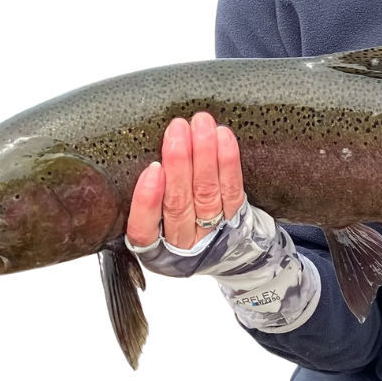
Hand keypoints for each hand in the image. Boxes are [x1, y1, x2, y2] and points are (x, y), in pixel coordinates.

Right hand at [126, 113, 245, 249]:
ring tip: (201, 126)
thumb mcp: (155, 228)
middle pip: (179, 202)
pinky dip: (228, 163)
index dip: (147, 200)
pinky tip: (223, 138)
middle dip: (178, 162)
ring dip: (204, 154)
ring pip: (206, 192)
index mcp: (155, 248)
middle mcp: (183, 242)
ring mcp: (212, 231)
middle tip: (177, 129)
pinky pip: (232, 189)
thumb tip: (150, 158)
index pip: (144, 229)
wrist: (226, 254)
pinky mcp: (237, 219)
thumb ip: (149, 202)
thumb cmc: (176, 228)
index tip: (153, 169)